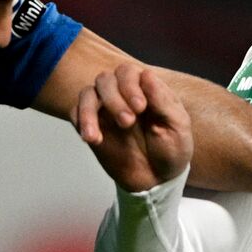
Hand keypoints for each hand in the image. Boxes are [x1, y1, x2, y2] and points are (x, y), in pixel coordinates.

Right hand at [73, 63, 192, 192]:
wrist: (158, 180)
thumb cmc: (172, 149)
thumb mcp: (177, 126)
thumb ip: (162, 100)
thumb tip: (146, 74)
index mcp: (145, 89)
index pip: (128, 72)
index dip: (130, 85)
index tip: (140, 108)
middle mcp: (122, 95)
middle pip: (105, 79)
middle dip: (114, 98)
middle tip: (128, 122)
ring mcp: (105, 111)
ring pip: (87, 93)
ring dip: (90, 110)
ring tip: (97, 135)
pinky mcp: (93, 127)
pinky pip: (75, 114)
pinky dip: (81, 122)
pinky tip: (94, 139)